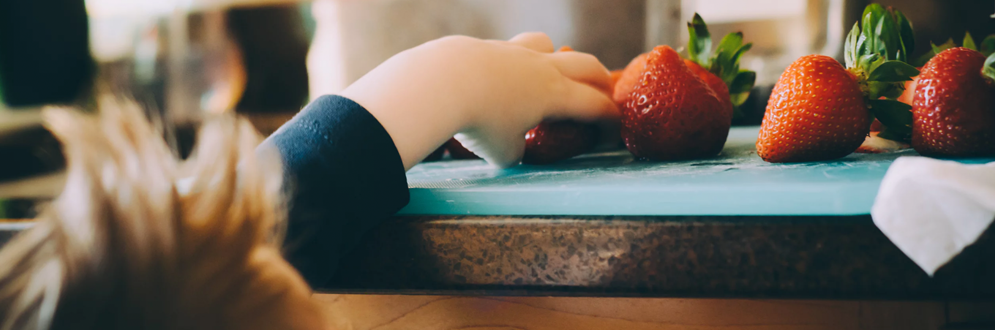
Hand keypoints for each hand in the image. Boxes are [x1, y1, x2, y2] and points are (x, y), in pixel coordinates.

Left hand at [340, 32, 617, 168]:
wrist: (442, 83)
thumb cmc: (479, 122)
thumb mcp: (503, 153)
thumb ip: (515, 151)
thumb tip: (513, 149)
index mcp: (555, 95)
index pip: (595, 105)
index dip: (610, 119)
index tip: (614, 129)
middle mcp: (542, 68)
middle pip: (585, 65)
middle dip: (599, 80)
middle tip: (603, 92)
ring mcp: (514, 52)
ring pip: (548, 45)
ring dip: (558, 58)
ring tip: (552, 73)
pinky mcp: (488, 47)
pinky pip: (512, 49)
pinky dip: (517, 61)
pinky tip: (503, 75)